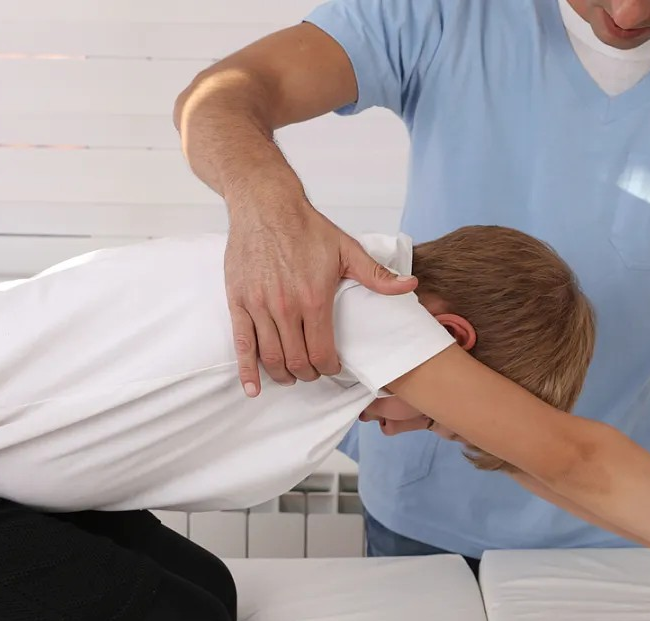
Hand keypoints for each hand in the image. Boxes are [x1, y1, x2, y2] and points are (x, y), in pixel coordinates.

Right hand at [225, 203, 417, 395]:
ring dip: (283, 374)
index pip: (321, 353)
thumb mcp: (347, 250)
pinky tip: (253, 387)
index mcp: (314, 299)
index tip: (333, 366)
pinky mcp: (239, 302)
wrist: (266, 205)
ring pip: (271, 358)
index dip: (329, 368)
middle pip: (297, 361)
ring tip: (291, 375)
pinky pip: (241, 345)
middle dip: (308, 374)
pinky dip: (247, 370)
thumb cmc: (306, 227)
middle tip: (313, 372)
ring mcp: (259, 306)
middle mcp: (285, 308)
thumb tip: (410, 286)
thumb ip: (377, 276)